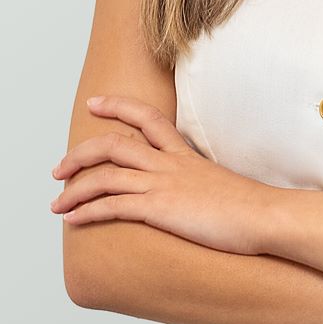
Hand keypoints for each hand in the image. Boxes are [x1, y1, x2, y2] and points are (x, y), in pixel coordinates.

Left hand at [50, 95, 280, 255]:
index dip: (117, 106)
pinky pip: (112, 206)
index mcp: (184, 154)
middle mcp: (168, 164)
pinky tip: (72, 220)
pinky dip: (87, 211)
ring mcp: (162, 184)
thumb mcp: (223, 184)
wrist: (266, 216)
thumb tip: (198, 195)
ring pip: (105, 175)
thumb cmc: (252, 208)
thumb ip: (203, 184)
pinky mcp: (159, 208)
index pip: (147, 118)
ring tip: (56, 204)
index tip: (94, 103)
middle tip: (58, 168)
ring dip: (74, 189)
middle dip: (80, 155)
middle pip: (113, 144)